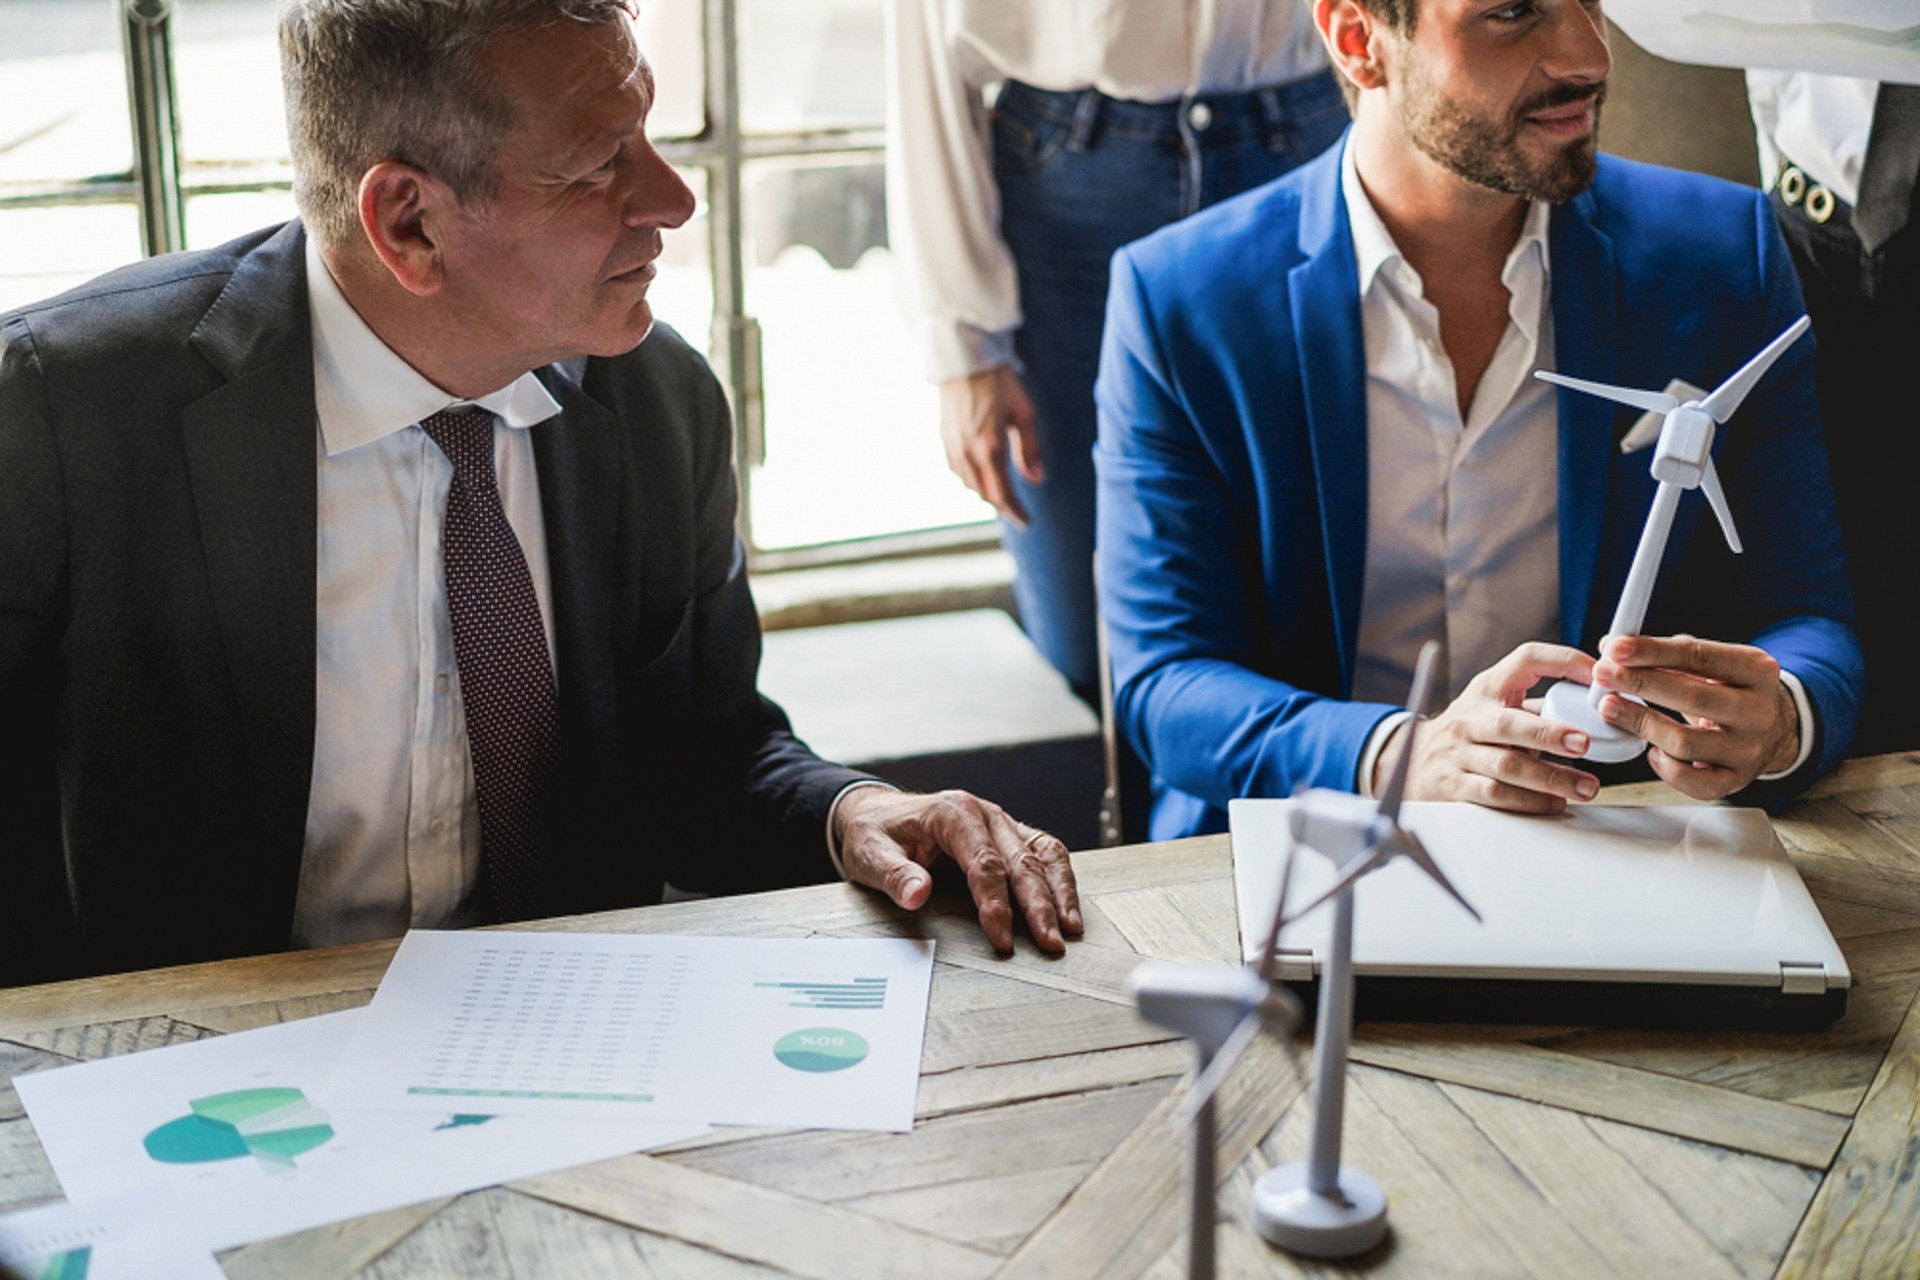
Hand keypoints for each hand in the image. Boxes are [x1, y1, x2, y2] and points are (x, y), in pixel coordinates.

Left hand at [832, 787, 1081, 953]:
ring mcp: (1001, 822)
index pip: (984, 862)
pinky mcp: (1010, 835)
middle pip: (1021, 861)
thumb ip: (894, 874)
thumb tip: (916, 895)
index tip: (1002, 940)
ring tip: (1070, 929)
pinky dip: (1060, 880)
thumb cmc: (875, 833)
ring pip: (1043, 854)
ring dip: (1059, 892)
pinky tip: (1068, 908)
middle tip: (1050, 944)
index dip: (996, 904)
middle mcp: (985, 813)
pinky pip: (1044, 852)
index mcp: (953, 812)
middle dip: (1038, 906)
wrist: (878, 813)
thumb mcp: (869, 853)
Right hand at [939, 366, 1041, 527]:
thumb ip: (1030, 449)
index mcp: (989, 447)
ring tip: (1002, 495)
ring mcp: (952, 447)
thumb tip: (1037, 479)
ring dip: (987, 493)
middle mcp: (967, 452)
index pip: (1002, 494)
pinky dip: (972, 480)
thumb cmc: (999, 382)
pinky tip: (983, 475)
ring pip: (970, 485)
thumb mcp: (1024, 414)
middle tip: (1018, 511)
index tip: (1027, 523)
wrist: (964, 358)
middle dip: (1003, 505)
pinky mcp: (944, 440)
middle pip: (985, 493)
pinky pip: (958, 471)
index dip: (1015, 512)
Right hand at [1379, 642, 1601, 813]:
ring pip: (1506, 766)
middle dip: (1548, 734)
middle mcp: (1470, 718)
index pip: (1526, 660)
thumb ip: (1537, 706)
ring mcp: (1459, 753)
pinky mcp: (1454, 786)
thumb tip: (1597, 709)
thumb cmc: (1469, 731)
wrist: (1410, 760)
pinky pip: (1495, 794)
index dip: (1562, 663)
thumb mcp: (1493, 705)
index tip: (1597, 676)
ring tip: (1586, 787)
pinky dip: (1529, 801)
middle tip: (1583, 743)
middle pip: (1508, 724)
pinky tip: (1554, 803)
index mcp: (1488, 688)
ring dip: (1550, 777)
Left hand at [1591, 634, 1798, 799]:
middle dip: (1640, 684)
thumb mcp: (1710, 664)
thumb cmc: (1727, 691)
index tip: (1615, 648)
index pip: (1699, 656)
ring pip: (1686, 742)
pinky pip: (1694, 782)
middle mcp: (1759, 711)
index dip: (1653, 651)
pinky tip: (1651, 751)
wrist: (1771, 731)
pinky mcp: (1736, 781)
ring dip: (1641, 723)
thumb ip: (1665, 653)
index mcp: (1757, 671)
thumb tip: (1609, 648)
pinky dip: (1666, 768)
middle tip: (1603, 675)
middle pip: (1693, 697)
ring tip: (1610, 708)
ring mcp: (1750, 750)